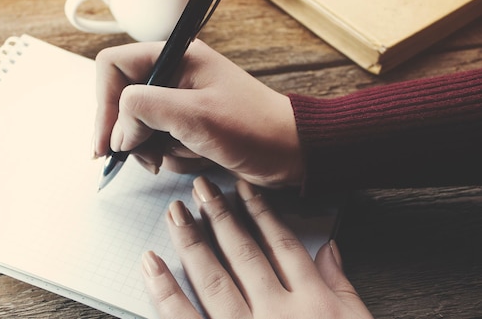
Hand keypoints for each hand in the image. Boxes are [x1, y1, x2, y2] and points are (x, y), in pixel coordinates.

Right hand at [94, 39, 303, 187]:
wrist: (291, 152)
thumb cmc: (253, 127)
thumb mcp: (194, 115)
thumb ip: (144, 110)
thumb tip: (118, 132)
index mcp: (174, 57)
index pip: (113, 67)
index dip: (104, 103)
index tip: (108, 143)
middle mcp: (172, 75)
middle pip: (122, 102)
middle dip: (134, 135)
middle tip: (149, 156)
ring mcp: (179, 102)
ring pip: (139, 127)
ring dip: (157, 149)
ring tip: (188, 153)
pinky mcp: (187, 124)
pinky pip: (159, 142)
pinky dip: (173, 156)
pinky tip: (198, 157)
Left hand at [141, 177, 372, 318]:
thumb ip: (343, 286)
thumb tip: (330, 246)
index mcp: (313, 304)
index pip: (282, 245)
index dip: (261, 213)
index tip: (243, 189)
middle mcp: (278, 313)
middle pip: (243, 254)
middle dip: (220, 216)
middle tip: (200, 188)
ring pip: (213, 277)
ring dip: (191, 241)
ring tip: (175, 213)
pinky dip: (164, 291)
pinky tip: (150, 264)